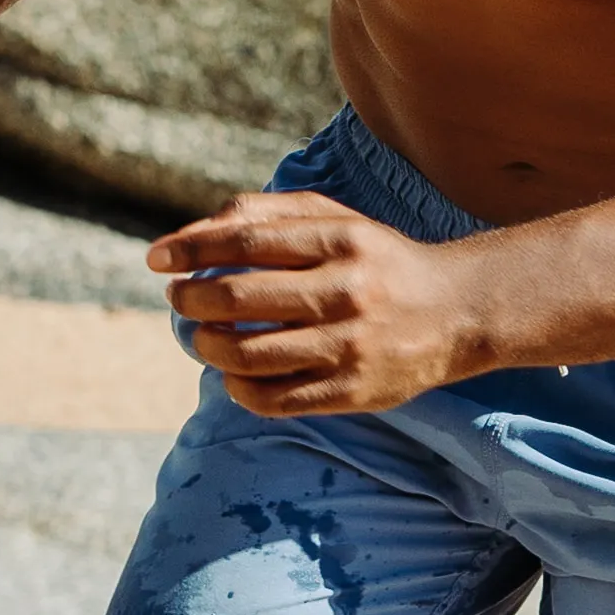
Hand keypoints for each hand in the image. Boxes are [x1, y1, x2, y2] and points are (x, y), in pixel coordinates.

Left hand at [152, 191, 484, 415]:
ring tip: (202, 337)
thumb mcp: (334, 220)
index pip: (245, 241)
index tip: (158, 260)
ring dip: (208, 346)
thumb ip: (264, 215)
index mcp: (341, 241)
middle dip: (192, 299)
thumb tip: (190, 235)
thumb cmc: (376, 260)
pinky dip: (238, 388)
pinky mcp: (353, 393)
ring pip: (249, 354)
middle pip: (239, 298)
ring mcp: (350, 347)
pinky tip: (232, 374)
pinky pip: (274, 399)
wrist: (457, 313)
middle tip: (179, 299)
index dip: (191, 249)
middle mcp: (347, 292)